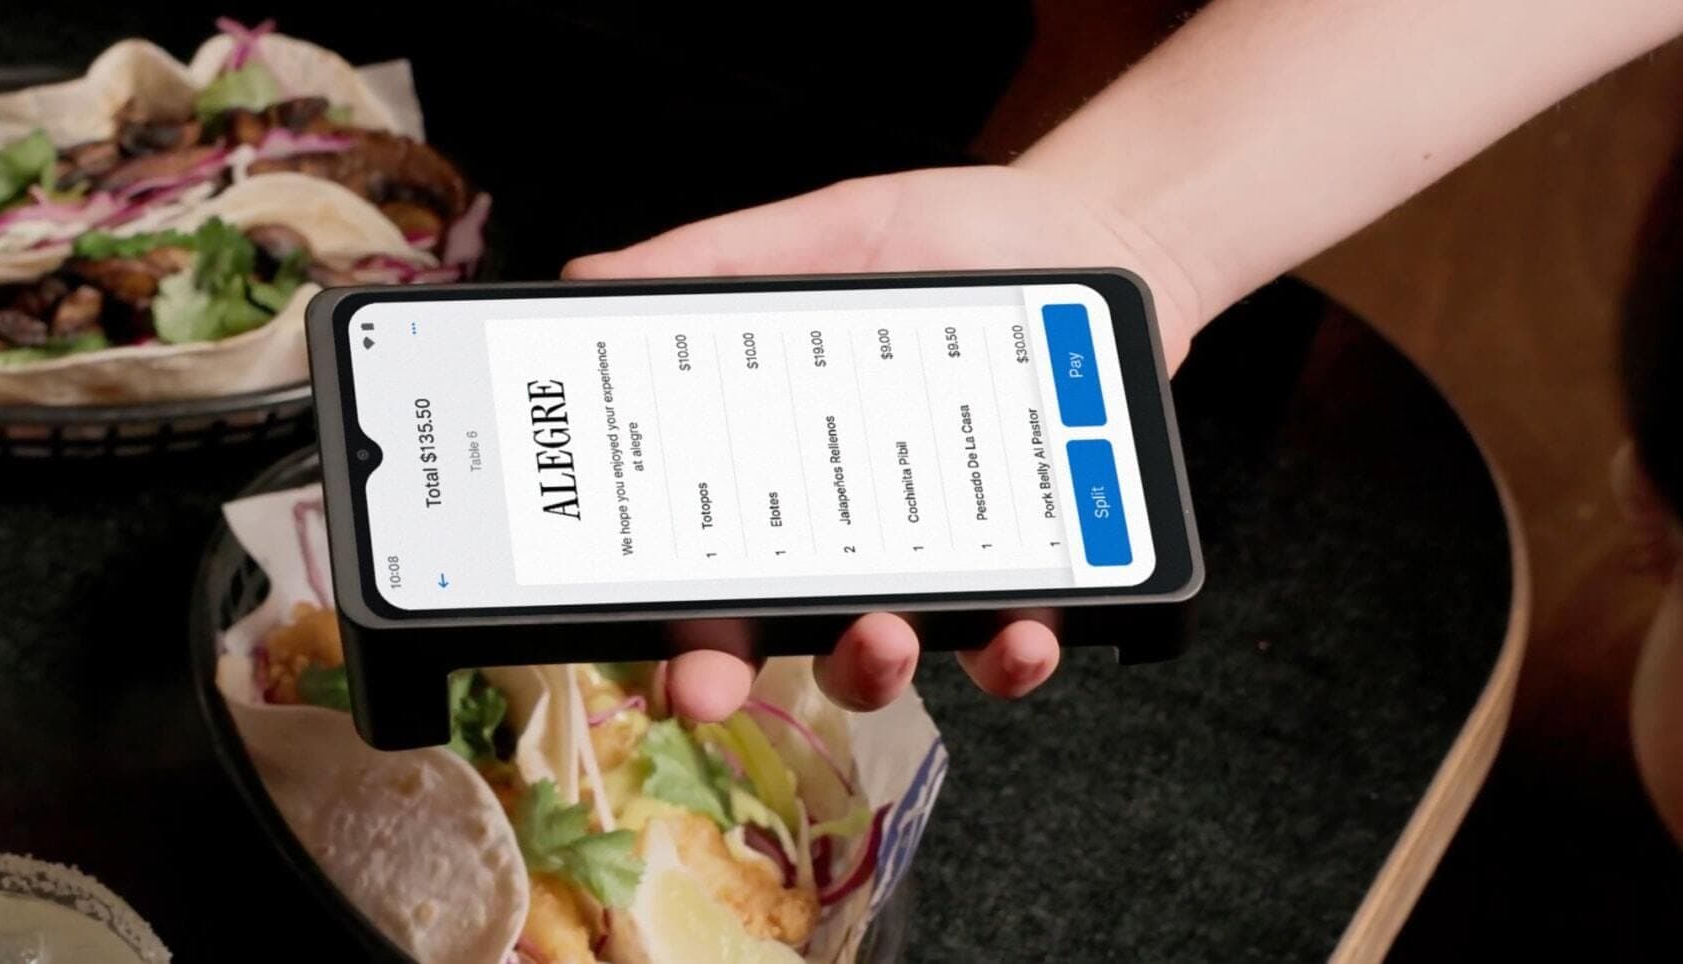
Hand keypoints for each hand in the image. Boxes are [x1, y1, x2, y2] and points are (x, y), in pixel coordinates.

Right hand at [570, 164, 1209, 717]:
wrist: (1096, 234)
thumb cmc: (951, 241)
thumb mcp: (829, 231)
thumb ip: (716, 260)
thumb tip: (585, 279)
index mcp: (774, 470)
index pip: (697, 562)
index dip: (662, 621)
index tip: (635, 647)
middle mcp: (844, 536)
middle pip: (767, 632)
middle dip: (732, 677)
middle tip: (712, 687)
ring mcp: (935, 562)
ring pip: (884, 654)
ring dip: (873, 665)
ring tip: (882, 634)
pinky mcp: (1032, 568)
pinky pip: (1016, 639)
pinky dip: (1016, 652)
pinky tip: (1022, 632)